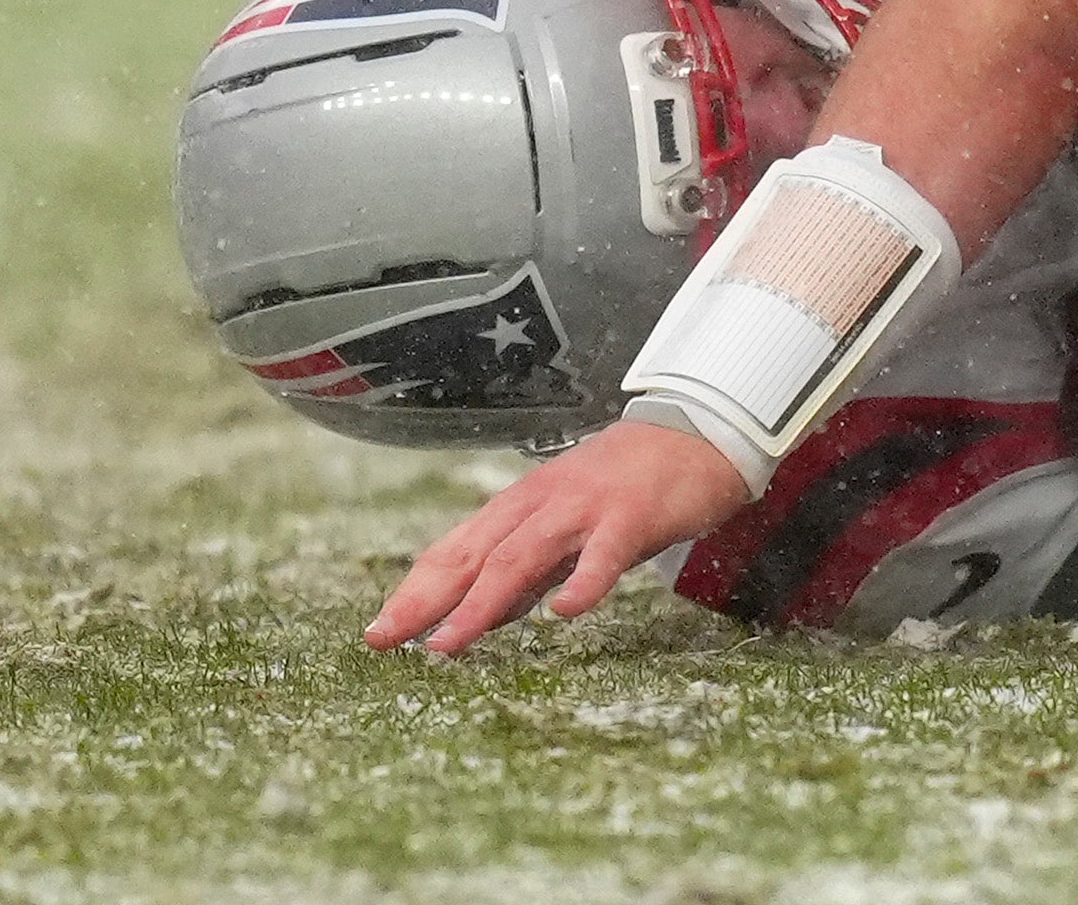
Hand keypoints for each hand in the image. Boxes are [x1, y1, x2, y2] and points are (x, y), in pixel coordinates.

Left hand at [364, 418, 753, 655]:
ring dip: (481, 602)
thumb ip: (530, 567)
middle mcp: (544, 503)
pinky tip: (565, 613)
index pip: (456, 549)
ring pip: (522, 555)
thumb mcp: (570, 523)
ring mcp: (586, 507)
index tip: (379, 631)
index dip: (415, 590)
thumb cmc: (632, 485)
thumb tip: (484, 615)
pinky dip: (583, 582)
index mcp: (524, 505)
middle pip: (475, 552)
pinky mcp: (633, 515)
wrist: (699, 433)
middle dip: (425, 598)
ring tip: (447, 644)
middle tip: (383, 640)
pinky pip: (604, 553)